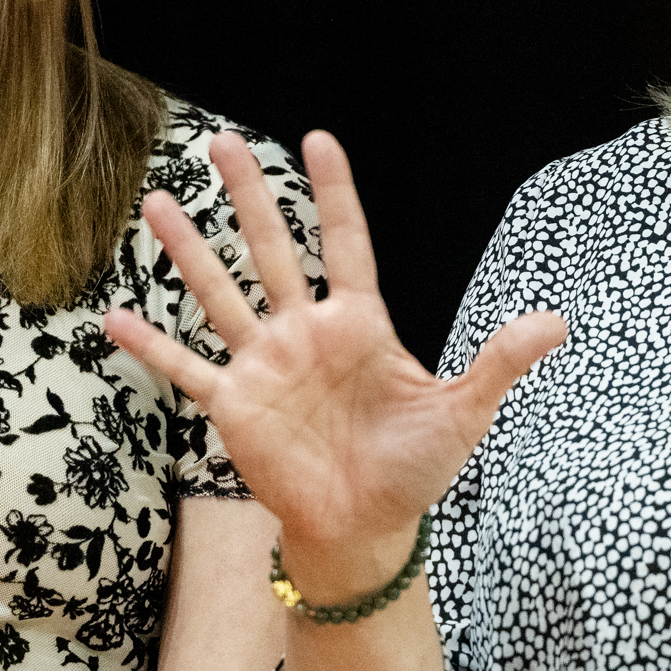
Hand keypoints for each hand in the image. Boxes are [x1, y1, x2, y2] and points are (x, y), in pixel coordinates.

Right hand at [103, 131, 565, 593]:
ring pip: (219, 293)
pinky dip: (150, 347)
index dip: (334, 193)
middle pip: (271, 248)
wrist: (367, 530)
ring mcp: (263, 366)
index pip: (345, 242)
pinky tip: (112, 318)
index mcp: (359, 324)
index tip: (317, 139)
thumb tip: (558, 321)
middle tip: (221, 142)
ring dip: (188, 251)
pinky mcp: (233, 407)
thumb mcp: (462, 411)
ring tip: (157, 203)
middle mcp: (304, 333)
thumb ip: (498, 362)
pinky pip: (185, 370)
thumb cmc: (413, 470)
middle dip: (248, 196)